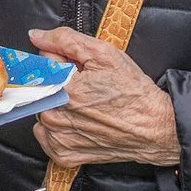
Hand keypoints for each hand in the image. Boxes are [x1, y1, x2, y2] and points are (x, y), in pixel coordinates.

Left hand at [29, 26, 179, 167]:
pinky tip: (78, 122)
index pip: (42, 64)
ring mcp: (57, 138)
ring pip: (42, 111)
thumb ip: (65, 40)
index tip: (76, 67)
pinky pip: (46, 136)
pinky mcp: (63, 155)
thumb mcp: (103, 54)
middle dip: (59, 83)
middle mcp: (54, 116)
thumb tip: (37, 36)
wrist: (153, 126)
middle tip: (86, 86)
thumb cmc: (132, 90)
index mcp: (61, 88)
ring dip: (57, 105)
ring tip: (84, 104)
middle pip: (41, 88)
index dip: (61, 61)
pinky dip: (58, 128)